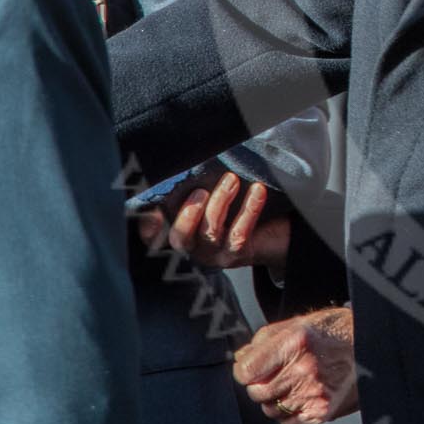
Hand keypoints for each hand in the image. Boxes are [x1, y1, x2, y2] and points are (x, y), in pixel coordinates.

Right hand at [135, 172, 290, 270]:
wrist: (275, 233)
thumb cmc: (236, 208)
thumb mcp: (212, 196)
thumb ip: (194, 186)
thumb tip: (182, 168)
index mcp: (181, 232)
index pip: (154, 235)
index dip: (148, 225)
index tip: (153, 210)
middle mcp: (193, 248)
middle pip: (180, 238)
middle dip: (188, 213)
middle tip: (200, 190)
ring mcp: (215, 255)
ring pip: (210, 231)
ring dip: (220, 201)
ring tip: (231, 179)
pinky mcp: (238, 255)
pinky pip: (240, 233)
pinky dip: (249, 209)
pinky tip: (257, 190)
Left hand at [234, 306, 357, 423]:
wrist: (377, 347)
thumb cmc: (340, 331)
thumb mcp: (303, 322)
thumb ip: (267, 338)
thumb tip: (241, 357)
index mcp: (295, 342)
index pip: (247, 370)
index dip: (244, 370)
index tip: (248, 369)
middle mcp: (303, 369)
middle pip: (257, 392)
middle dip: (259, 385)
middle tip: (275, 375)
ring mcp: (313, 393)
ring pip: (270, 410)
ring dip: (275, 400)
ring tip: (293, 384)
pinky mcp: (323, 412)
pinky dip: (290, 414)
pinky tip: (302, 397)